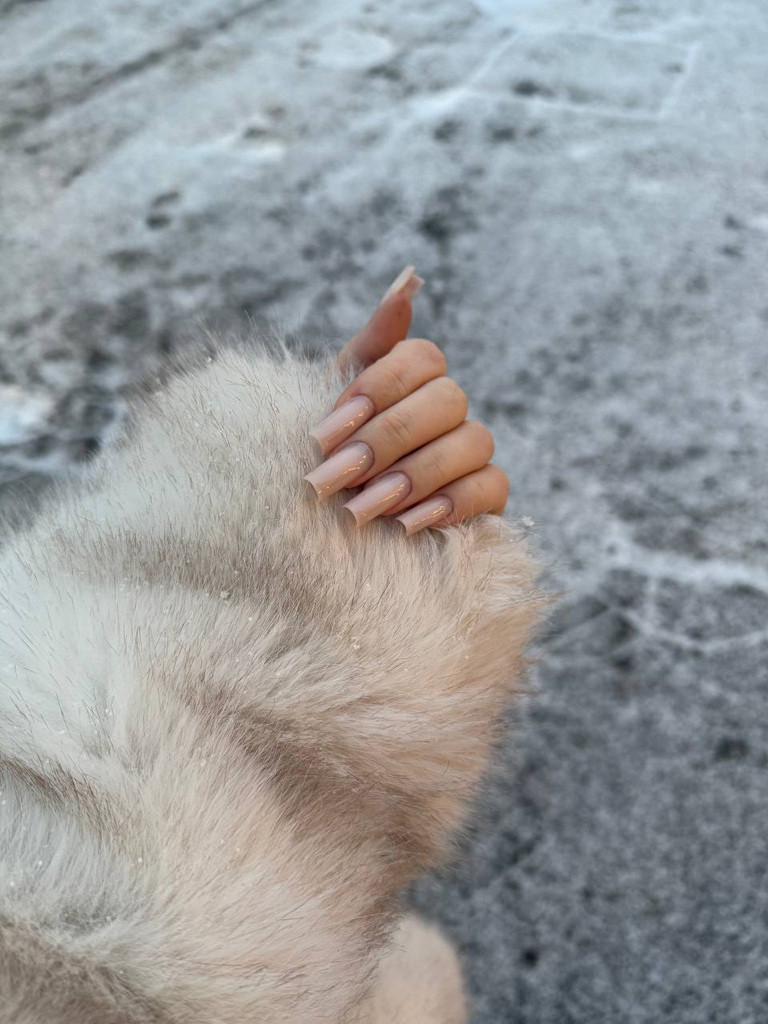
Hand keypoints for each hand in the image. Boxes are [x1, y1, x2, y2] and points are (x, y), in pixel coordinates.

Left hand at [304, 267, 508, 535]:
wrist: (323, 519)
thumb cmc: (329, 453)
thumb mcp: (332, 395)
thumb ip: (372, 342)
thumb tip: (408, 280)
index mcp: (413, 378)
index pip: (421, 357)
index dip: (378, 389)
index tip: (326, 430)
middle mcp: (448, 407)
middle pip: (446, 400)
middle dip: (385, 441)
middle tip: (332, 477)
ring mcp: (472, 449)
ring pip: (473, 441)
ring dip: (414, 476)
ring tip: (360, 509)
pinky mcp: (488, 494)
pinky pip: (492, 486)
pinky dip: (450, 504)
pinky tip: (405, 526)